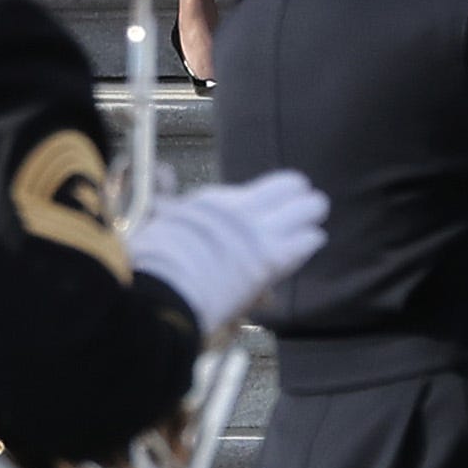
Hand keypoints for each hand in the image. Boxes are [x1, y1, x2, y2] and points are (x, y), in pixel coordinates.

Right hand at [127, 169, 330, 336]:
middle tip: (301, 203)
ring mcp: (259, 233)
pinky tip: (315, 238)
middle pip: (288, 187)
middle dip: (296, 195)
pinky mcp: (273, 259)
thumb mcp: (156, 221)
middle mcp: (240, 209)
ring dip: (309, 213)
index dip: (262, 199)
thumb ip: (166, 199)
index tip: (264, 206)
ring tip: (313, 218)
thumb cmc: (152, 265)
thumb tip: (163, 174)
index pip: (251, 190)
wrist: (164, 293)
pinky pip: (307, 240)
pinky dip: (311, 239)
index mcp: (212, 200)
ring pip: (307, 208)